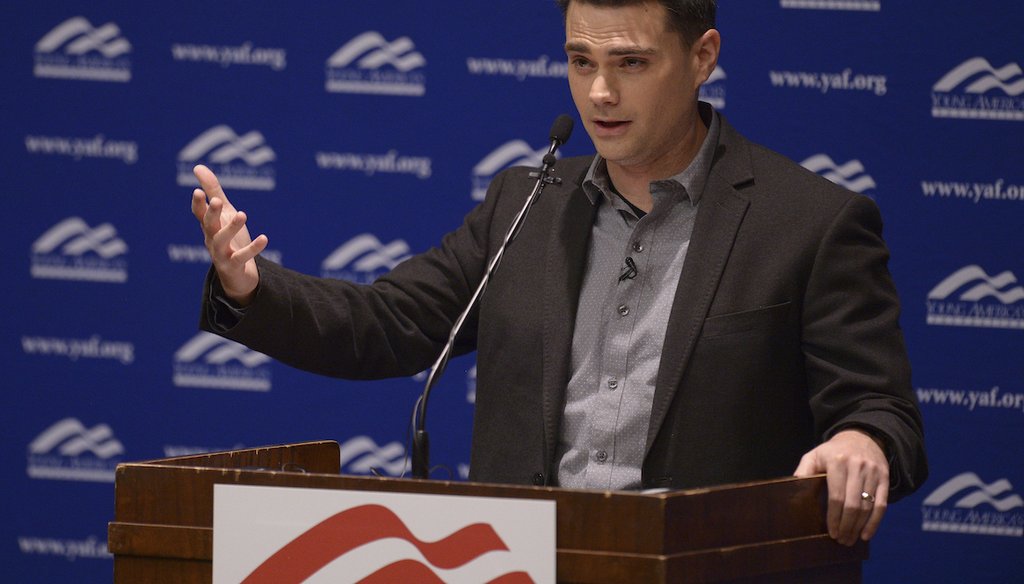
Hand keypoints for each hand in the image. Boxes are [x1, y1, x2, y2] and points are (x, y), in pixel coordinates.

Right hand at [190, 164, 266, 304]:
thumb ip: (213, 191)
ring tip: (242, 214)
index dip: (198, 204)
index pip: (199, 214)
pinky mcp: (233, 266)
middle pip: (208, 225)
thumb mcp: (224, 213)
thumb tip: (198, 167)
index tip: (197, 191)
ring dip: (231, 228)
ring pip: (221, 241)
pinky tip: (264, 238)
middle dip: (211, 213)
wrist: (238, 275)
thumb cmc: (230, 239)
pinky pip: (242, 257)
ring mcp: (221, 254)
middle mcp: (212, 239)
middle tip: (217, 200)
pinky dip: (253, 248)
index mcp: (209, 226)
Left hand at [794, 429, 888, 545]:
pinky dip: (875, 522)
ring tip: (850, 539)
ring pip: (867, 506)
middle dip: (846, 526)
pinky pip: (882, 504)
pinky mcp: (884, 478)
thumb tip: (794, 491)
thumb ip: (804, 471)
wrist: (862, 436)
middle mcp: (857, 467)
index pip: (836, 496)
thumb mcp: (814, 455)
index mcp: (837, 462)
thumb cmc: (833, 451)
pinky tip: (866, 534)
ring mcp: (873, 473)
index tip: (831, 532)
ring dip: (859, 527)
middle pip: (853, 505)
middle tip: (841, 540)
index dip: (834, 517)